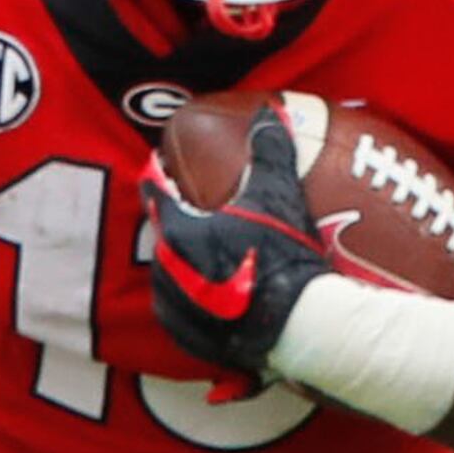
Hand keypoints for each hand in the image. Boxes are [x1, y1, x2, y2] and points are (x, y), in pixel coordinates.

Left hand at [143, 98, 332, 380]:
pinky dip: (192, 306)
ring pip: (168, 280)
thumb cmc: (284, 256)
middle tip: (193, 217)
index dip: (158, 179)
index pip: (155, 195)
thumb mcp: (278, 194)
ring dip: (180, 268)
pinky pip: (181, 317)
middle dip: (173, 226)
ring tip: (203, 261)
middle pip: (161, 238)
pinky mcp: (191, 342)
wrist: (299, 327)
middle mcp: (168, 273)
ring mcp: (177, 311)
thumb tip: (266, 110)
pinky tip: (211, 302)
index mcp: (179, 233)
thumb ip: (269, 148)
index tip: (160, 170)